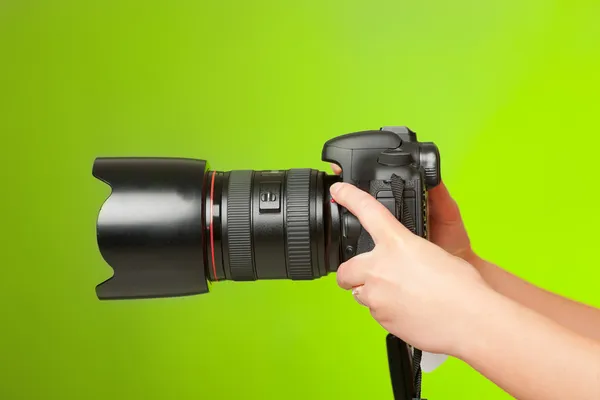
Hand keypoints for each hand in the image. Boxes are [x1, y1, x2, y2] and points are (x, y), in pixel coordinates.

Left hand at [330, 182, 490, 355]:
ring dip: (374, 292)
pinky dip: (387, 310)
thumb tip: (403, 260)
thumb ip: (410, 251)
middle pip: (345, 269)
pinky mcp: (382, 319)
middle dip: (351, 273)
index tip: (340, 190)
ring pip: (361, 293)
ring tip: (402, 294)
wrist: (470, 320)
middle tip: (367, 274)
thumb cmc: (461, 286)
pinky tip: (409, 309)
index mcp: (396, 243)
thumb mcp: (434, 253)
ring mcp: (377, 296)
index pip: (366, 211)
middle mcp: (380, 268)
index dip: (349, 196)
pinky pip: (377, 312)